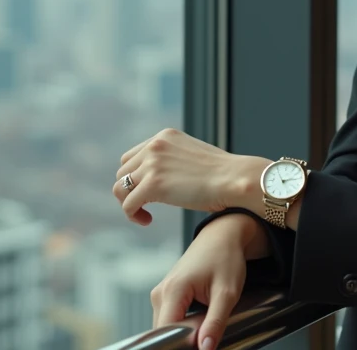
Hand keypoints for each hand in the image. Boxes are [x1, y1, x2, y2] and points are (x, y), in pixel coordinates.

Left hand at [113, 127, 270, 224]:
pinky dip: (134, 215)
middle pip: (123, 172)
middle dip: (130, 190)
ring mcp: (152, 164)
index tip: (148, 192)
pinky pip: (128, 205)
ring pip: (120, 188)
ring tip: (144, 213)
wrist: (236, 179)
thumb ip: (174, 160)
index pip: (132, 156)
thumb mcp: (194, 156)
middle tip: (146, 205)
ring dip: (129, 203)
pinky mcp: (153, 185)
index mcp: (165, 136)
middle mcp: (155, 146)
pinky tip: (147, 220)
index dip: (136, 177)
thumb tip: (164, 178)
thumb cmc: (223, 174)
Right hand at [152, 213, 255, 349]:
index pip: (166, 332)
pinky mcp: (166, 294)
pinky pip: (169, 318)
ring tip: (204, 325)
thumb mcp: (227, 292)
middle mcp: (160, 292)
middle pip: (163, 332)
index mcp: (173, 290)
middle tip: (206, 335)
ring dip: (183, 332)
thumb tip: (205, 348)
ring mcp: (161, 293)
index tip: (200, 345)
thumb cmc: (226, 258)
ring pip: (166, 326)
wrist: (223, 236)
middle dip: (183, 339)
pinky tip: (199, 321)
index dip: (182, 344)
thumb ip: (216, 322)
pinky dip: (183, 324)